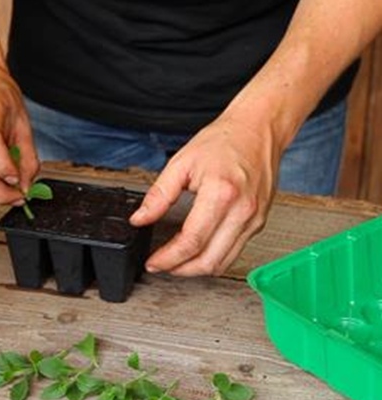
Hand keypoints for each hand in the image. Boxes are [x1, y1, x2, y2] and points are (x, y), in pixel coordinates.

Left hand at [130, 110, 282, 276]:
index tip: (153, 262)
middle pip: (209, 261)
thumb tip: (140, 219)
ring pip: (223, 262)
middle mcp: (242, 211)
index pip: (191, 242)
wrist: (258, 130)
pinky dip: (214, 258)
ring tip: (177, 262)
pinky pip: (234, 252)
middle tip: (162, 266)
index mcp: (222, 194)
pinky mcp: (259, 222)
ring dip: (197, 269)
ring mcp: (254, 220)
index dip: (168, 258)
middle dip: (180, 270)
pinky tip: (198, 251)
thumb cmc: (224, 141)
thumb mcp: (182, 163)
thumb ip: (159, 195)